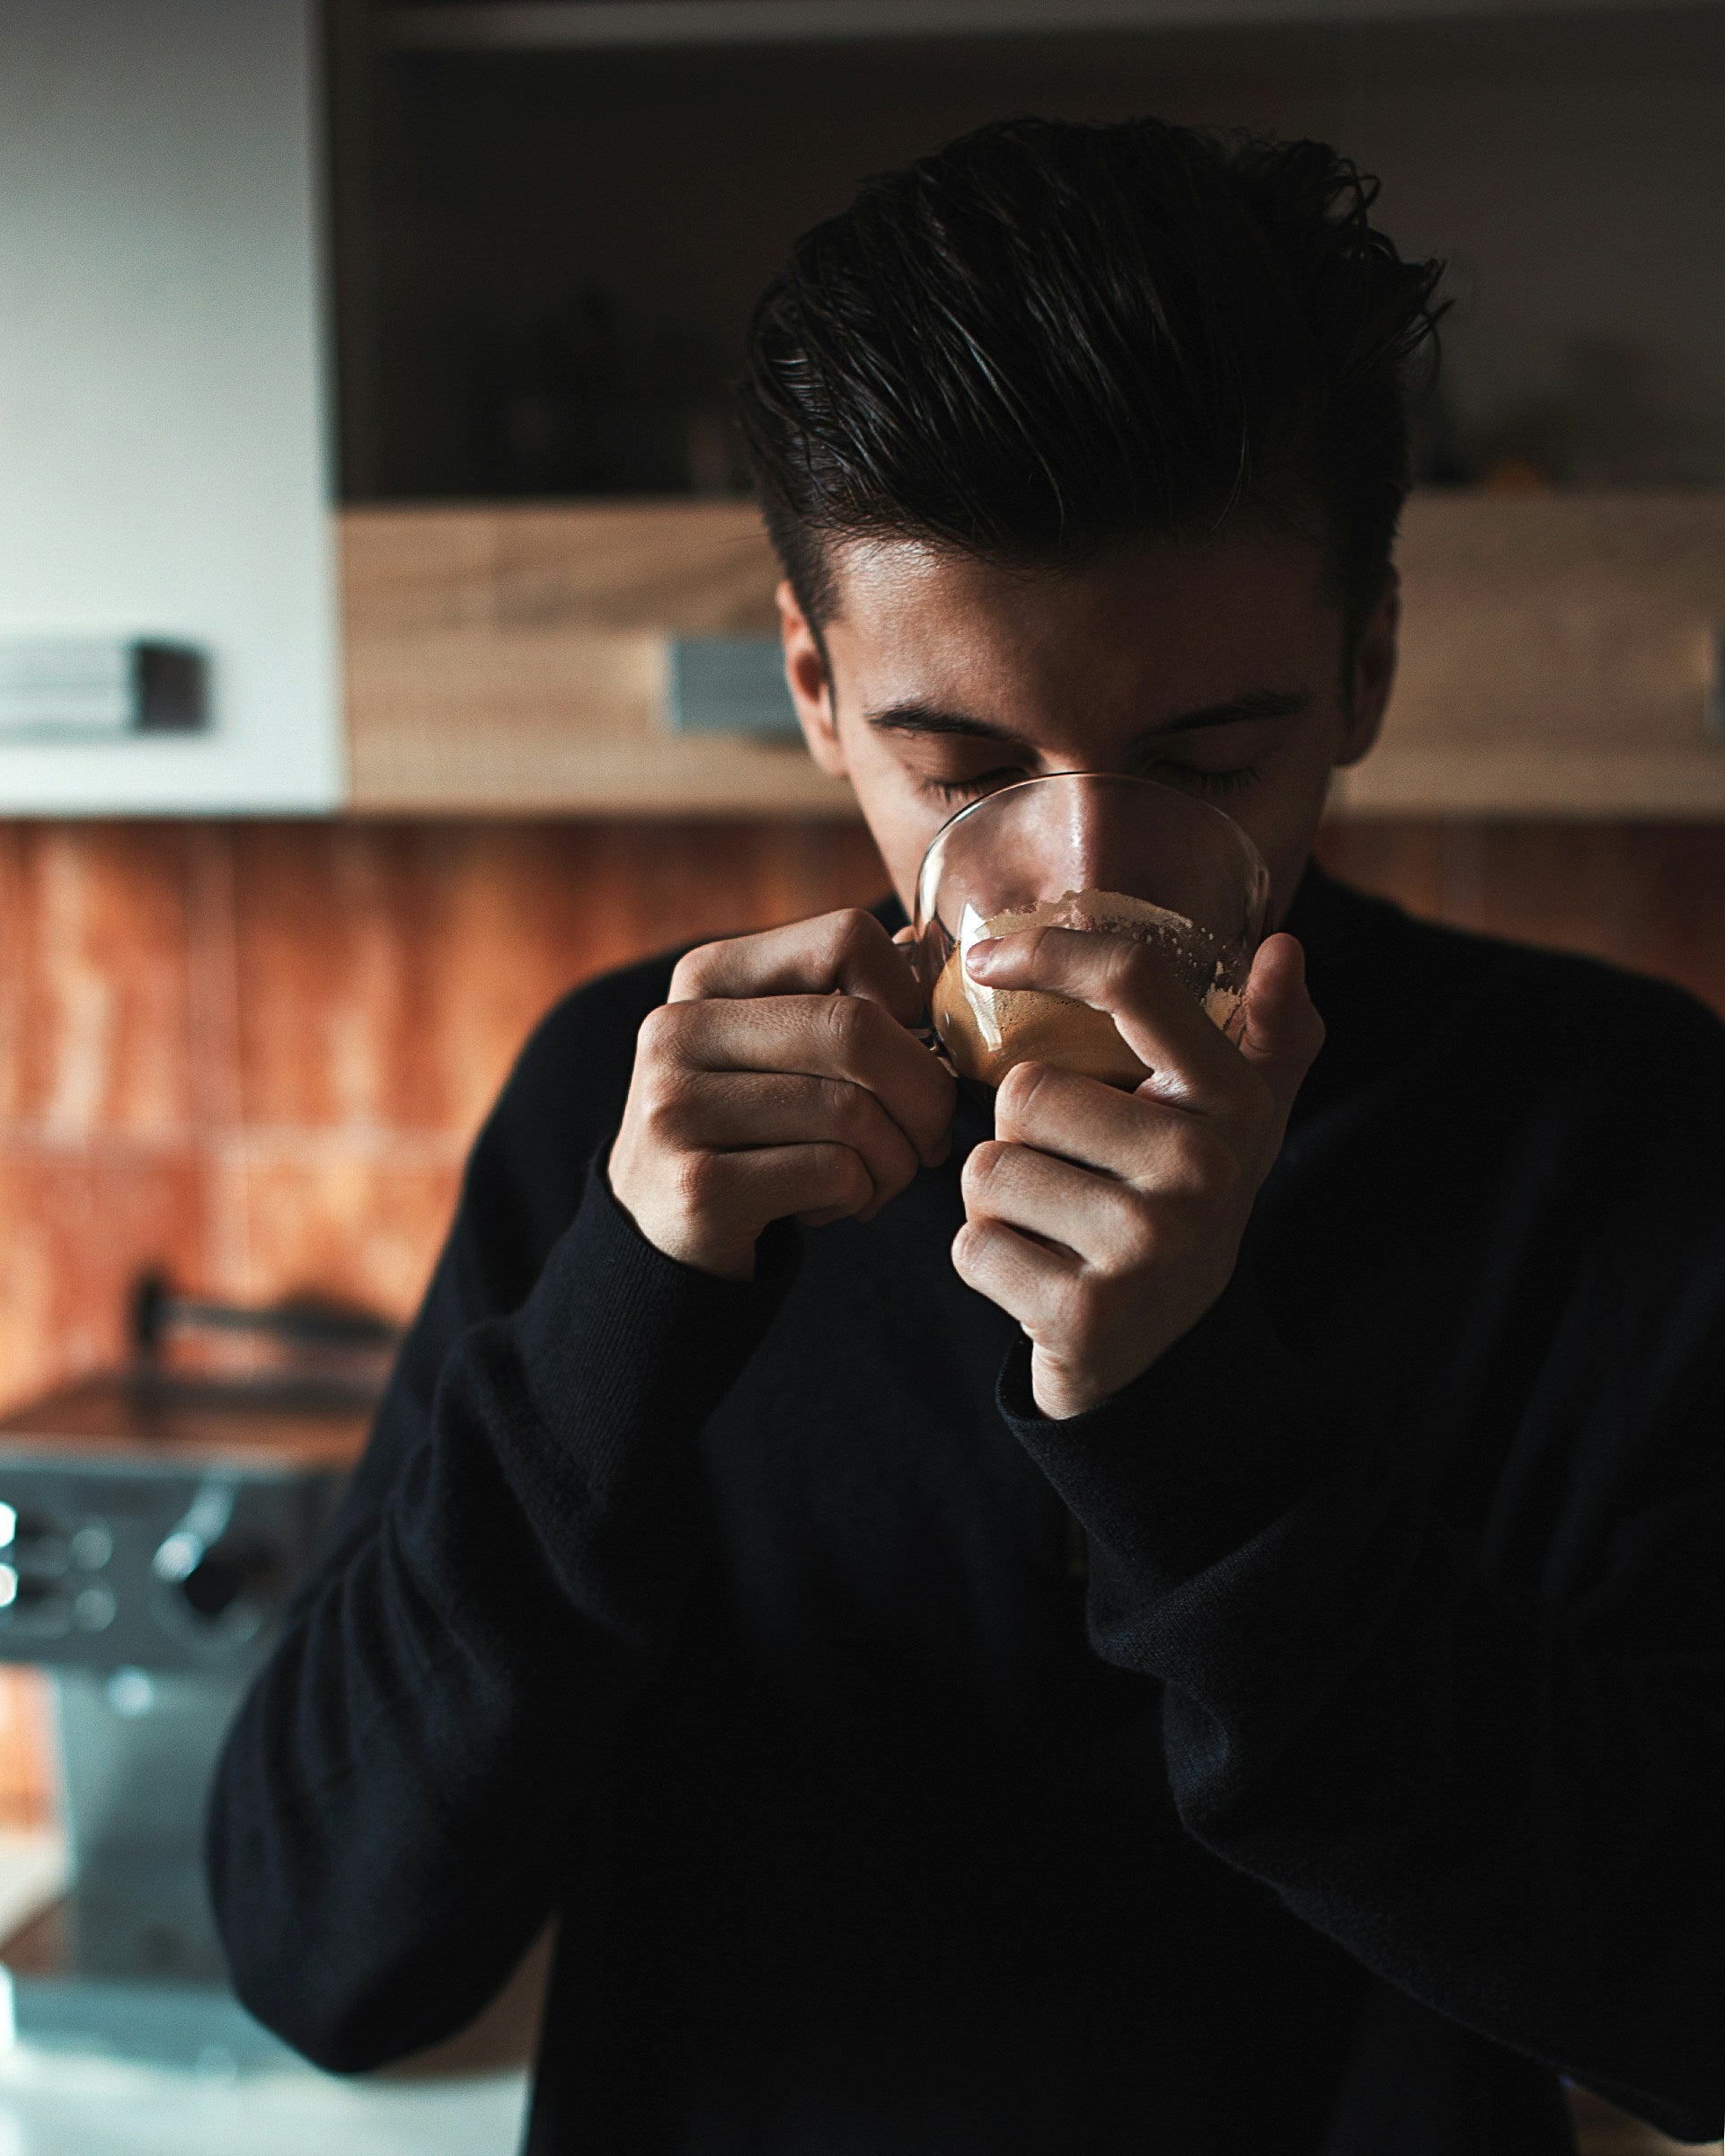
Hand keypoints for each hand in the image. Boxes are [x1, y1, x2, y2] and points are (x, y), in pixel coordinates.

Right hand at [609, 908, 955, 1279]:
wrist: (657, 1226)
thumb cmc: (746, 1127)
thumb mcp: (775, 1046)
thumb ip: (841, 993)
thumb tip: (924, 942)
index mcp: (708, 974)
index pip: (847, 938)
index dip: (909, 997)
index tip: (917, 1051)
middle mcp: (679, 1029)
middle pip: (856, 1029)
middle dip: (925, 1092)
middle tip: (932, 1135)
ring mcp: (677, 1108)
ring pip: (853, 1112)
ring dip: (895, 1159)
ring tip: (876, 1178)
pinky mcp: (698, 1186)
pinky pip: (834, 1173)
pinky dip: (859, 1195)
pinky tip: (832, 1205)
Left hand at [951, 929, 1322, 1418]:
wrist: (1161, 1356)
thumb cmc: (1177, 1208)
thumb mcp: (1237, 1124)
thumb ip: (1269, 1033)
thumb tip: (1283, 947)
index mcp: (1231, 1099)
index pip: (1135, 982)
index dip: (1049, 952)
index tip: (984, 958)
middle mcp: (1202, 1168)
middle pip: (1024, 1091)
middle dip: (1020, 1136)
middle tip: (1073, 1181)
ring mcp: (1147, 1245)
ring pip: (988, 1168)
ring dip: (996, 1202)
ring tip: (1055, 1229)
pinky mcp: (1086, 1312)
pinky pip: (972, 1245)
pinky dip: (985, 1263)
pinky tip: (1037, 1280)